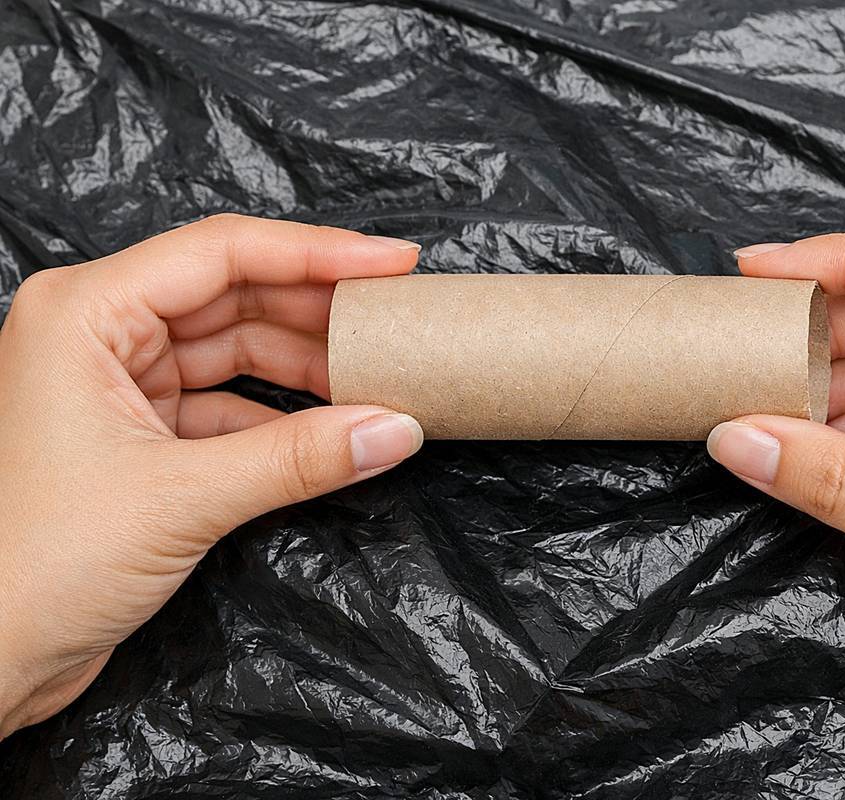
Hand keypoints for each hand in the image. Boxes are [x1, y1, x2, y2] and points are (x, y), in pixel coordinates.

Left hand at [0, 214, 424, 736]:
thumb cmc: (37, 565)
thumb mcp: (183, 499)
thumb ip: (298, 458)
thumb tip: (395, 429)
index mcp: (86, 312)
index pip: (223, 253)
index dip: (319, 252)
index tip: (394, 263)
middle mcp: (100, 332)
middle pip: (235, 294)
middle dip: (319, 312)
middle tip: (396, 324)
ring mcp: (120, 382)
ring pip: (236, 349)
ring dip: (307, 367)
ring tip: (379, 378)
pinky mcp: (141, 434)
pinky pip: (230, 403)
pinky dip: (284, 417)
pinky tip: (335, 430)